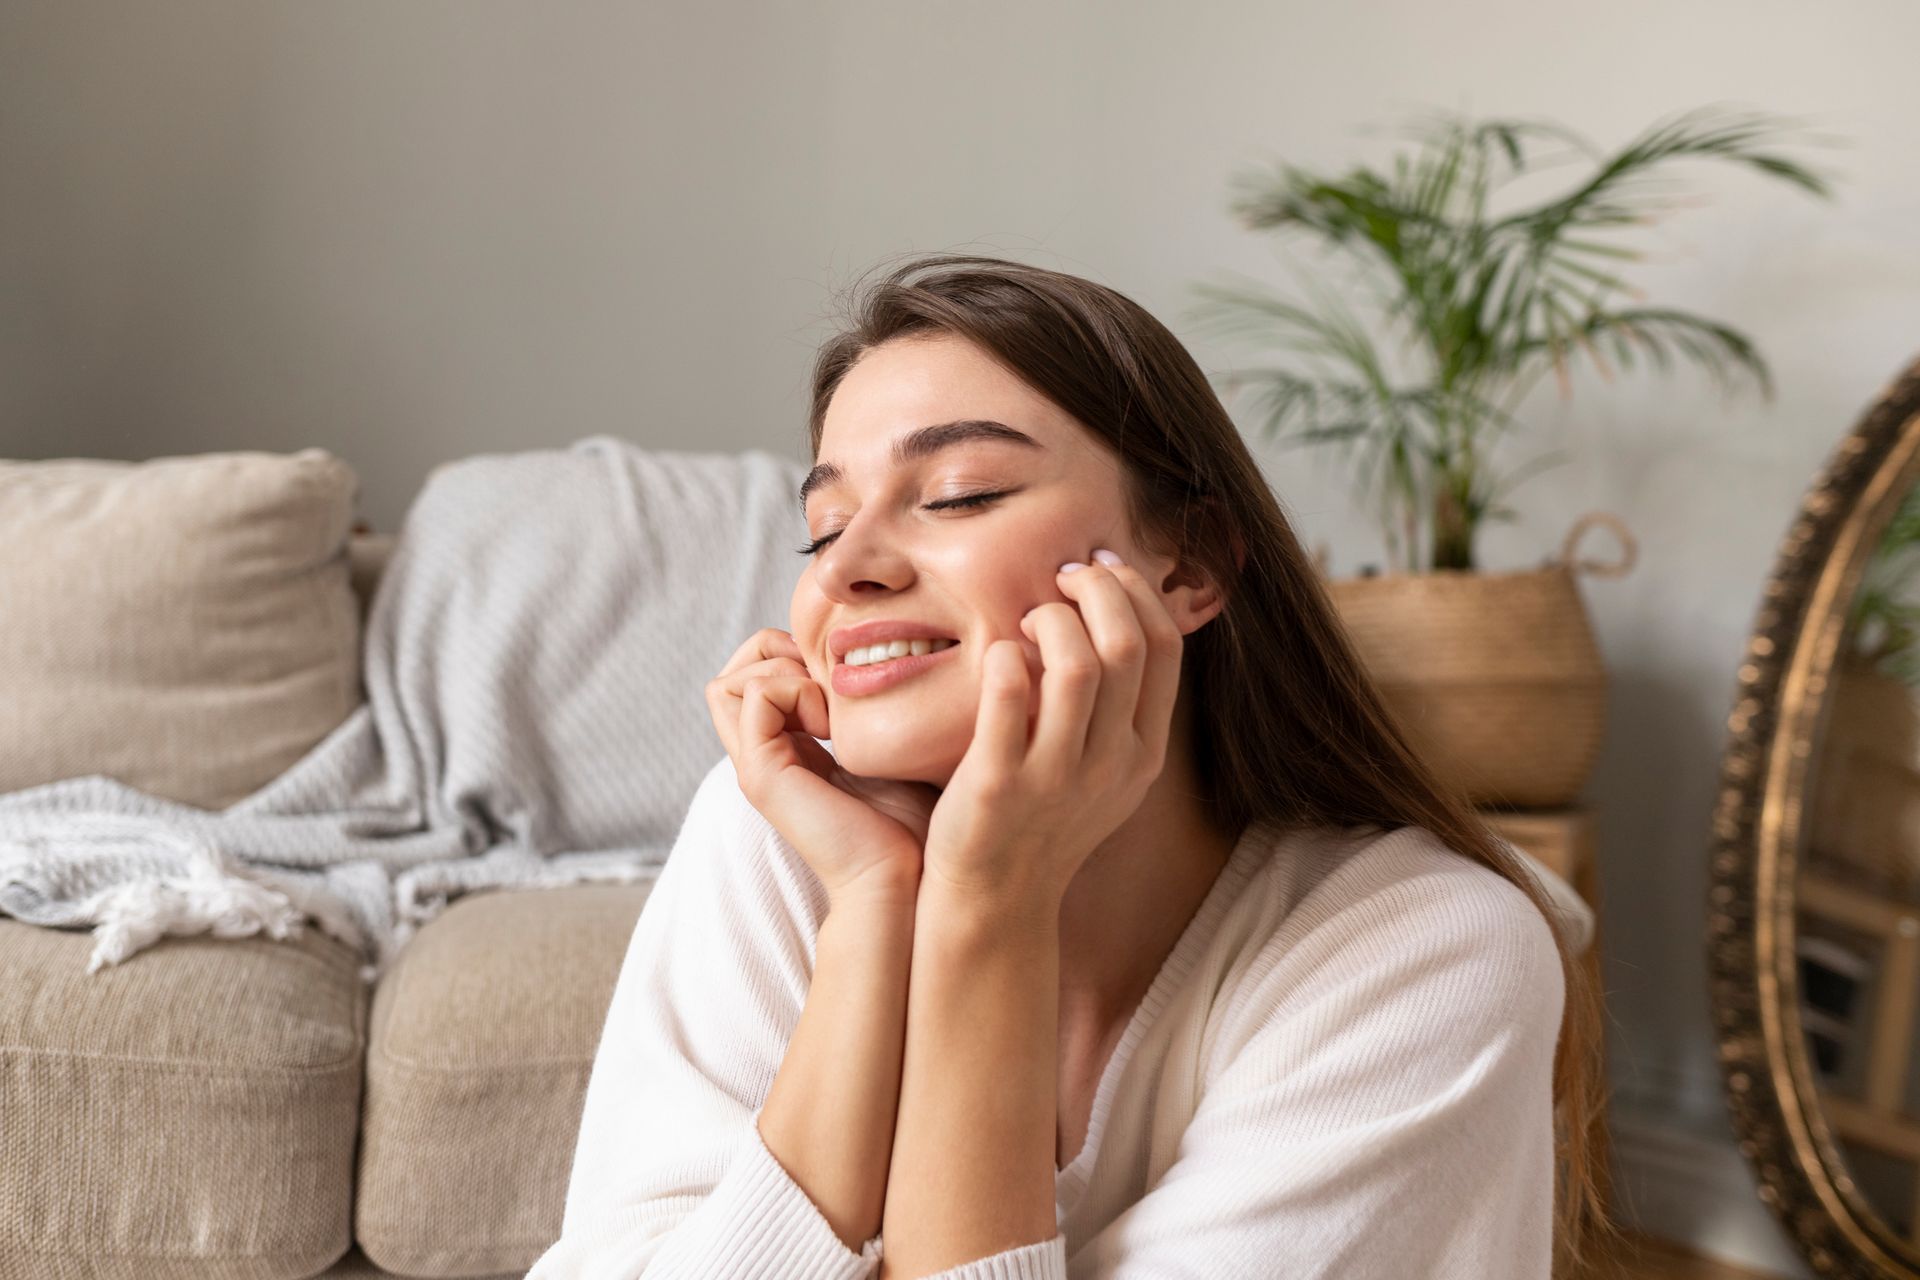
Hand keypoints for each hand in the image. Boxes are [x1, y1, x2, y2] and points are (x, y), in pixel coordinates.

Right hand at [706, 628, 938, 904]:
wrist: (902, 880)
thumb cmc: (908, 825)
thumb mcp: (884, 753)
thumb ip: (866, 716)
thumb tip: (879, 668)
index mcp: (786, 752)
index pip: (752, 680)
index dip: (786, 656)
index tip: (836, 675)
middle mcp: (761, 758)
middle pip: (728, 677)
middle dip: (773, 653)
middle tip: (823, 679)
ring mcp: (755, 768)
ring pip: (726, 683)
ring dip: (782, 672)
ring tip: (828, 710)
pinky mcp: (762, 775)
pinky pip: (758, 696)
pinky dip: (795, 691)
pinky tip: (831, 726)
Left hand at [920, 550, 1184, 911]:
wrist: (997, 898)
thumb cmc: (1042, 818)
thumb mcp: (1105, 770)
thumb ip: (1118, 705)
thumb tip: (1114, 611)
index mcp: (1143, 752)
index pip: (1165, 648)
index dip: (1136, 592)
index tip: (1101, 570)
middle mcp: (1111, 763)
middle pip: (1126, 645)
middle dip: (1096, 589)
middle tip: (1062, 577)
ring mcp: (1058, 775)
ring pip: (1077, 665)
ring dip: (1052, 619)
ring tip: (1030, 620)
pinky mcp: (999, 782)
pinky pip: (1008, 694)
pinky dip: (1005, 656)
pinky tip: (998, 654)